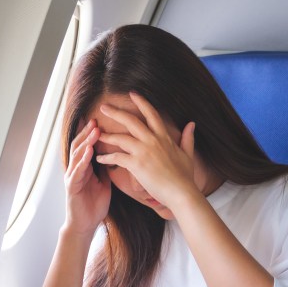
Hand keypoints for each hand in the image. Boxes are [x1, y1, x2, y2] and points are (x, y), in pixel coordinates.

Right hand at [64, 119, 110, 234]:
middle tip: (96, 120)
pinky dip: (83, 160)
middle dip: (87, 132)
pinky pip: (77, 171)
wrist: (85, 225)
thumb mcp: (104, 183)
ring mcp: (72, 177)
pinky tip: (89, 151)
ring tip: (94, 131)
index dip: (91, 133)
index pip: (86, 145)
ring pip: (77, 155)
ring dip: (86, 142)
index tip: (100, 120)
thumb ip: (106, 169)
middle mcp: (75, 169)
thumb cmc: (94, 206)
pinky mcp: (71, 187)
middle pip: (79, 145)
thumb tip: (116, 155)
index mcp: (83, 168)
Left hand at [94, 92, 198, 208]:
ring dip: (106, 136)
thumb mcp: (188, 154)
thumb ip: (188, 138)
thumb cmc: (185, 177)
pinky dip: (107, 158)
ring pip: (120, 138)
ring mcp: (144, 151)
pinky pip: (117, 158)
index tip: (132, 93)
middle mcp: (153, 140)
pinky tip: (99, 158)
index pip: (152, 114)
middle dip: (116, 112)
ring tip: (95, 134)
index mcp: (164, 137)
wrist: (182, 193)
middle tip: (103, 107)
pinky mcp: (137, 164)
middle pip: (131, 121)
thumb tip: (192, 124)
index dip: (142, 102)